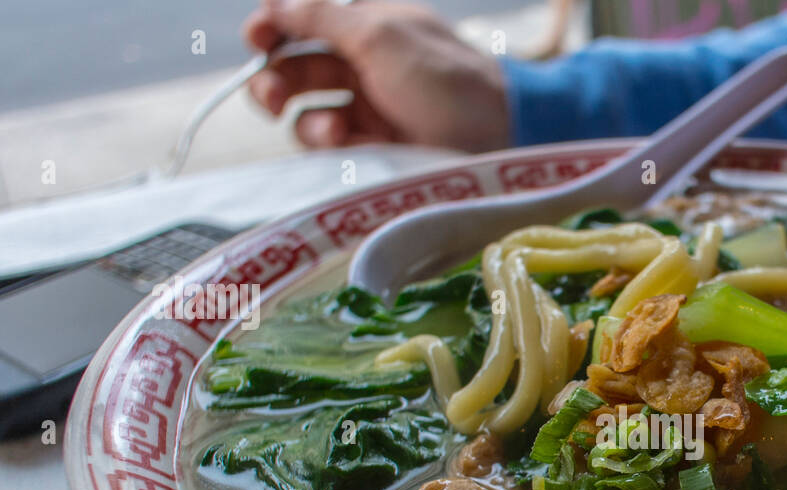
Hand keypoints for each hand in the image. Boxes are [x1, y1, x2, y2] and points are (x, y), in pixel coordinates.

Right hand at [242, 0, 508, 151]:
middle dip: (274, 79)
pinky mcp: (376, 146)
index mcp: (366, 21)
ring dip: (305, 118)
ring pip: (307, 111)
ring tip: (329, 129)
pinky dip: (332, 143)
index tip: (256, 39)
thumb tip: (275, 3)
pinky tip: (348, 143)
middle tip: (271, 96)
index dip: (272, 26)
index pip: (303, 18)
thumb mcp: (379, 35)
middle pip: (294, 68)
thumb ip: (321, 16)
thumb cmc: (444, 77)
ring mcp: (369, 106)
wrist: (497, 136)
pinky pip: (333, 144)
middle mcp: (363, 61)